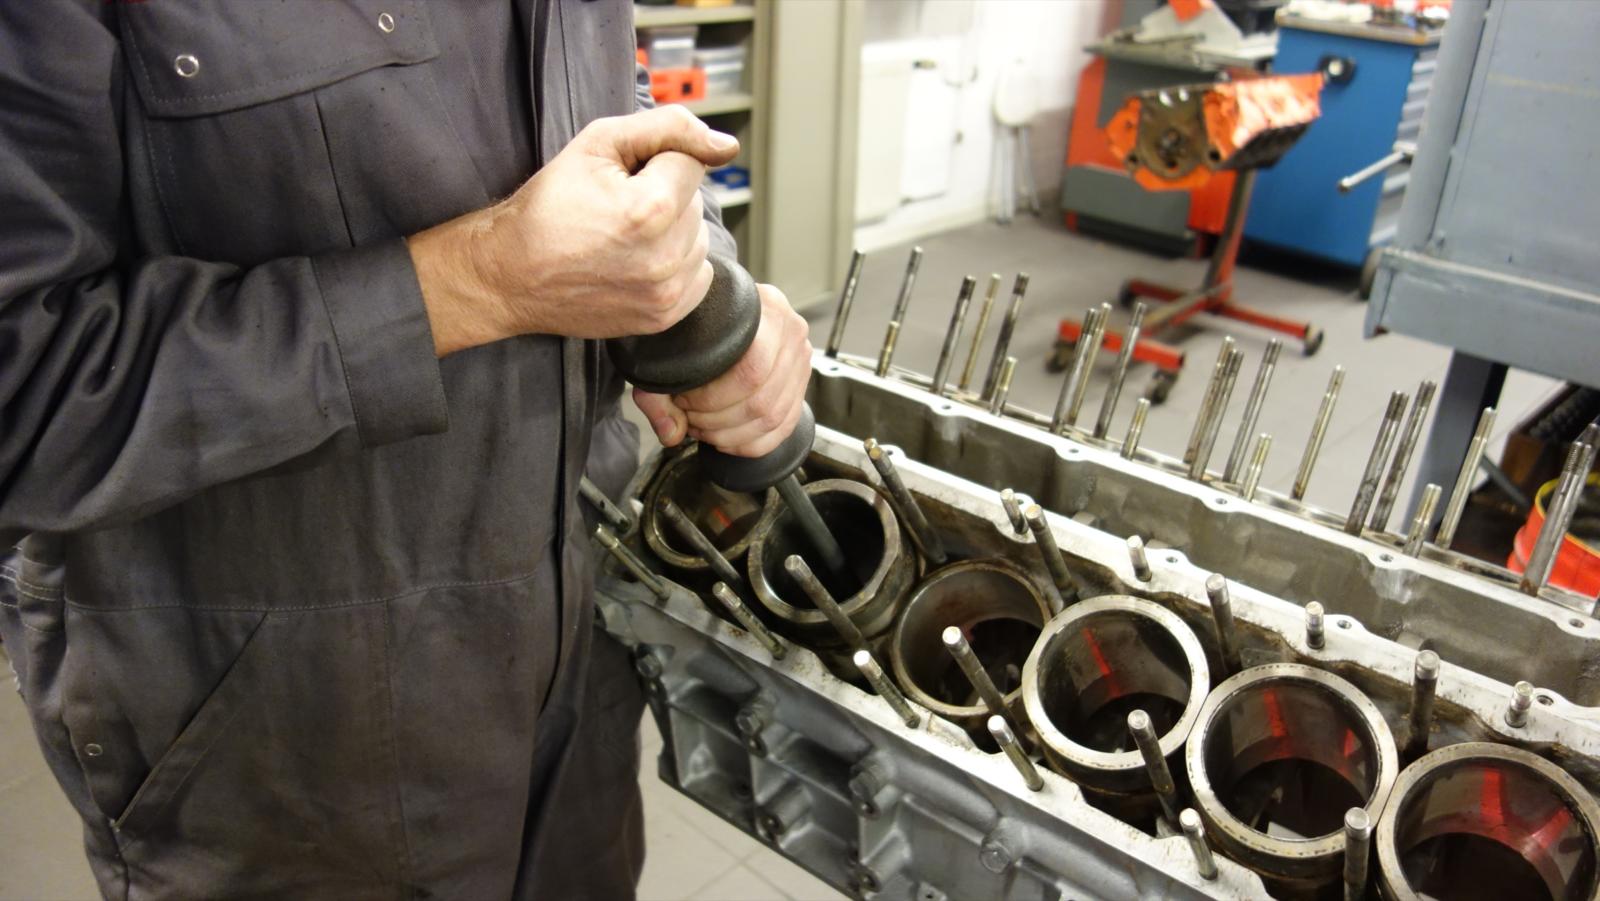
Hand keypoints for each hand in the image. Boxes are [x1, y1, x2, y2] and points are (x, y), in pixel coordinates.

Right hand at [407, 105, 739, 354]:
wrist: (511, 275)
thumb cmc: (549, 205)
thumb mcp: (598, 142)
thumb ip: (669, 127)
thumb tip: (726, 145)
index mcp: (652, 210)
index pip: (692, 162)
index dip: (656, 160)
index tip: (622, 177)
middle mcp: (666, 258)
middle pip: (696, 202)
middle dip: (665, 195)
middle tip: (616, 207)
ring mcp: (666, 293)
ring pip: (698, 238)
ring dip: (672, 231)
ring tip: (624, 235)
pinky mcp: (664, 317)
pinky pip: (697, 275)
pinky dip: (675, 263)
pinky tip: (636, 260)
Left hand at [633, 283, 810, 456]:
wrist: (721, 309)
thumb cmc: (697, 321)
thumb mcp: (670, 343)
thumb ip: (658, 390)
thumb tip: (672, 432)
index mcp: (767, 310)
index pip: (751, 372)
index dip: (712, 398)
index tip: (682, 399)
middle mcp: (792, 333)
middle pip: (762, 401)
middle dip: (718, 421)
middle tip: (690, 418)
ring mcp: (801, 361)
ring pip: (773, 418)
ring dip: (731, 434)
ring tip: (703, 428)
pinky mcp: (800, 386)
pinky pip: (783, 428)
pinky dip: (750, 443)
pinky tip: (723, 438)